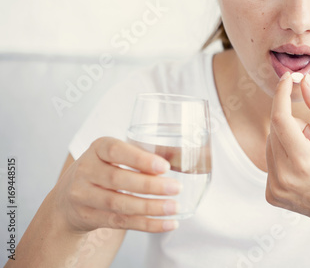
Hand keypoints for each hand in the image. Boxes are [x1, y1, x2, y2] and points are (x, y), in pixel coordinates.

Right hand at [52, 137, 180, 232]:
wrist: (67, 198)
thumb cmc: (104, 169)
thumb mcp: (115, 156)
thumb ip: (141, 155)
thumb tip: (179, 158)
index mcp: (97, 148)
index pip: (116, 151)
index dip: (140, 159)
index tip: (165, 166)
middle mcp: (86, 170)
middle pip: (118, 179)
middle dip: (150, 185)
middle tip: (176, 187)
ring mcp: (83, 195)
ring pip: (119, 204)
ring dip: (151, 207)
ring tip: (174, 207)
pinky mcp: (89, 217)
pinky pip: (121, 222)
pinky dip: (147, 224)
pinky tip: (167, 223)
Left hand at [265, 72, 309, 229]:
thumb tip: (304, 81)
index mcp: (303, 161)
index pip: (280, 118)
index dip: (281, 94)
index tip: (287, 78)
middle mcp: (284, 177)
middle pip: (275, 130)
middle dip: (292, 125)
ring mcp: (275, 188)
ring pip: (270, 144)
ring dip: (287, 141)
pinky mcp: (270, 194)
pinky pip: (269, 161)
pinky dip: (283, 157)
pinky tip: (302, 171)